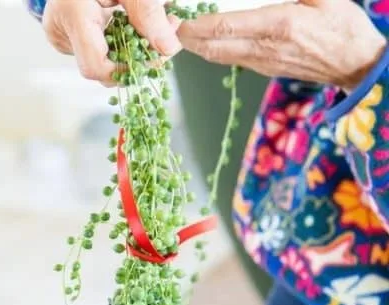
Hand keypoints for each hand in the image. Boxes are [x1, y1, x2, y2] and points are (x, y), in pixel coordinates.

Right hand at [43, 0, 180, 84]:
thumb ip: (148, 13)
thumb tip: (168, 47)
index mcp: (72, 12)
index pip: (95, 66)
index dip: (124, 70)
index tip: (152, 57)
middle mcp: (59, 28)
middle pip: (98, 66)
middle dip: (131, 58)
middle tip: (161, 37)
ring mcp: (58, 34)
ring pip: (97, 58)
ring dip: (126, 49)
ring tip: (148, 26)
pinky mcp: (62, 34)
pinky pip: (91, 47)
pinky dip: (114, 41)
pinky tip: (126, 24)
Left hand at [178, 0, 386, 90]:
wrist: (356, 64)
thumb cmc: (343, 26)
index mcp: (279, 25)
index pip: (226, 26)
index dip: (197, 24)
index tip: (178, 17)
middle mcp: (264, 48)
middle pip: (211, 46)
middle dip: (184, 36)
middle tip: (165, 23)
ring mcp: (260, 63)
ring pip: (215, 55)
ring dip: (192, 44)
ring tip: (175, 29)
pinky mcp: (261, 69)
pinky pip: (226, 59)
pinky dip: (208, 49)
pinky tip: (199, 39)